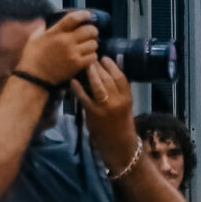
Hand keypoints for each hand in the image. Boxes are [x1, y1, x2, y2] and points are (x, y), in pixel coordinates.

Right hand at [18, 12, 99, 90]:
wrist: (34, 77)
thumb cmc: (32, 57)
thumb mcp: (34, 38)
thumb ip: (43, 28)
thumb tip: (49, 21)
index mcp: (55, 33)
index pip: (74, 18)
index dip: (84, 15)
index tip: (88, 15)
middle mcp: (65, 41)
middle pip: (90, 30)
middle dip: (93, 31)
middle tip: (91, 34)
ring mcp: (72, 53)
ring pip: (94, 44)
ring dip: (93, 44)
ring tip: (87, 46)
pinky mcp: (77, 64)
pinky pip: (93, 56)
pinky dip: (92, 56)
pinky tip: (87, 56)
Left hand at [71, 55, 138, 169]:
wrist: (118, 143)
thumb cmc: (121, 124)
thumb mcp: (125, 106)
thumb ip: (119, 92)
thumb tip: (111, 74)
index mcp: (127, 98)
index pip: (121, 77)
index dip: (112, 66)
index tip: (105, 58)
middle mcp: (117, 101)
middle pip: (108, 78)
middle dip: (99, 66)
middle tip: (91, 58)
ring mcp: (105, 107)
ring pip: (98, 85)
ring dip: (90, 73)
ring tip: (85, 65)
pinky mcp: (93, 113)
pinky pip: (84, 97)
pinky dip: (78, 88)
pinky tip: (73, 81)